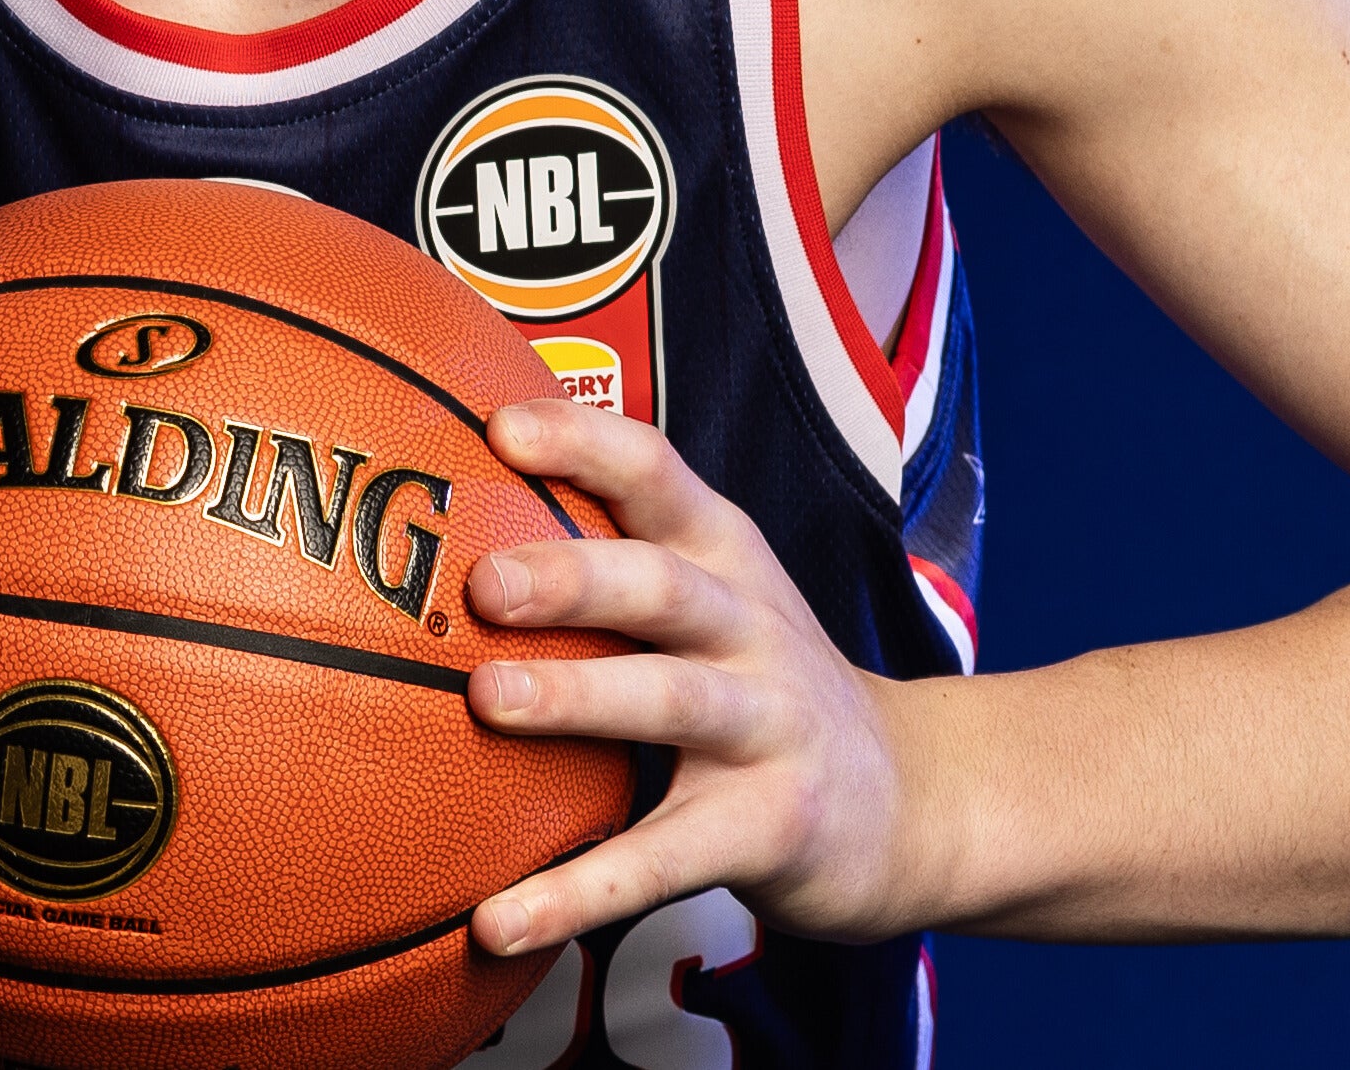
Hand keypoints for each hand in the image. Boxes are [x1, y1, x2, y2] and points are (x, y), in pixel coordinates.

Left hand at [459, 399, 927, 953]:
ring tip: (489, 702)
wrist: (911, 800)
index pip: (658, 474)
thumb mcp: (717, 597)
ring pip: (672, 701)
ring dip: (580, 699)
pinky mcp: (768, 827)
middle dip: (573, 575)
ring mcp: (768, 726)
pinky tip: (497, 920)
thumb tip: (439, 519)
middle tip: (481, 583)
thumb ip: (613, 554)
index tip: (499, 428)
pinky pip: (664, 860)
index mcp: (726, 555)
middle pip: (664, 584)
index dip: (584, 445)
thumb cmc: (763, 685)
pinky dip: (579, 890)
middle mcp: (752, 627)